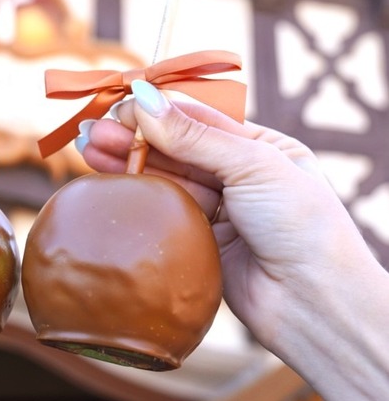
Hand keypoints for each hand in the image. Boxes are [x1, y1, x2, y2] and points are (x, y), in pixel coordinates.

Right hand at [80, 80, 374, 346]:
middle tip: (92, 130)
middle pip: (176, 148)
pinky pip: (162, 211)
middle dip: (133, 136)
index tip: (121, 107)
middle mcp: (238, 175)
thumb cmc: (301, 225)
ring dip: (127, 162)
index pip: (200, 119)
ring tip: (87, 148)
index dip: (158, 110)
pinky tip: (111, 180)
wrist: (312, 302)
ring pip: (164, 178)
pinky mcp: (199, 240)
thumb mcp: (252, 165)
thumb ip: (194, 135)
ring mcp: (218, 209)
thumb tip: (144, 98)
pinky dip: (137, 194)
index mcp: (261, 147)